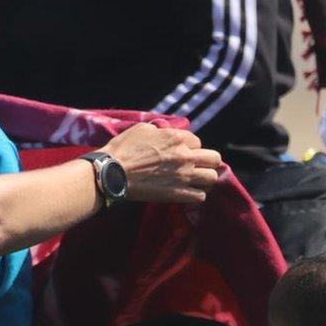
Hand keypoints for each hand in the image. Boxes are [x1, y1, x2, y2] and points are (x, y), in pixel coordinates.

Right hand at [100, 123, 221, 202]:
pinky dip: (195, 194)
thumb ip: (161, 130)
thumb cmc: (122, 149)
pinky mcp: (178, 194)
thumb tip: (166, 133)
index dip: (190, 146)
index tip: (181, 152)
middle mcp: (185, 156)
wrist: (111, 173)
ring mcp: (183, 176)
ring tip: (194, 180)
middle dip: (206, 161)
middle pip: (214, 159)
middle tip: (195, 165)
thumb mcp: (142, 129)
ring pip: (212, 178)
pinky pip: (200, 196)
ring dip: (204, 178)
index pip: (198, 141)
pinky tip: (187, 192)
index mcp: (177, 138)